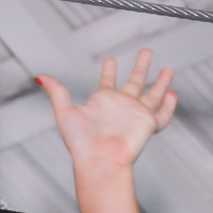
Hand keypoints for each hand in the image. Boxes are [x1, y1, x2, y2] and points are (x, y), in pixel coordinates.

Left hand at [36, 48, 175, 173]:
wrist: (99, 160)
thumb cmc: (81, 143)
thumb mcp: (64, 111)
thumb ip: (57, 91)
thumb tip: (39, 77)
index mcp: (102, 102)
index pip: (107, 82)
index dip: (109, 70)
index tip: (109, 59)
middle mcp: (120, 106)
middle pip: (134, 82)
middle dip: (140, 66)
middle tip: (145, 51)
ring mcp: (135, 115)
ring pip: (153, 95)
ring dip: (160, 82)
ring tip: (167, 69)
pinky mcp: (148, 124)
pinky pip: (162, 114)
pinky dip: (169, 105)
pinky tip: (173, 94)